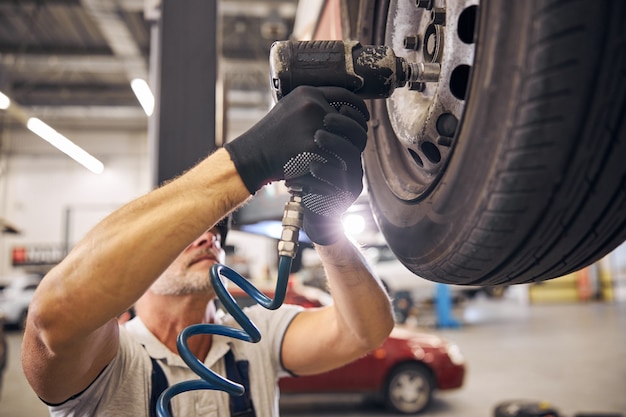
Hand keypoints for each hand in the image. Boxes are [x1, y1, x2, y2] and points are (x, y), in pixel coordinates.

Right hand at [224, 86, 368, 193]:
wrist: (252, 155)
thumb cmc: (270, 137)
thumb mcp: (289, 110)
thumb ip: (312, 107)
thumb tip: (340, 111)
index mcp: (308, 93)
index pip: (346, 95)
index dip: (359, 108)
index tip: (364, 118)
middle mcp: (312, 105)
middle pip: (351, 120)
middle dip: (357, 134)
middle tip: (356, 145)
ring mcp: (312, 125)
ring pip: (347, 140)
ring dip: (350, 152)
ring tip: (344, 159)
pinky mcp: (312, 146)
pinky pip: (337, 157)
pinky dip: (337, 166)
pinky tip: (333, 170)